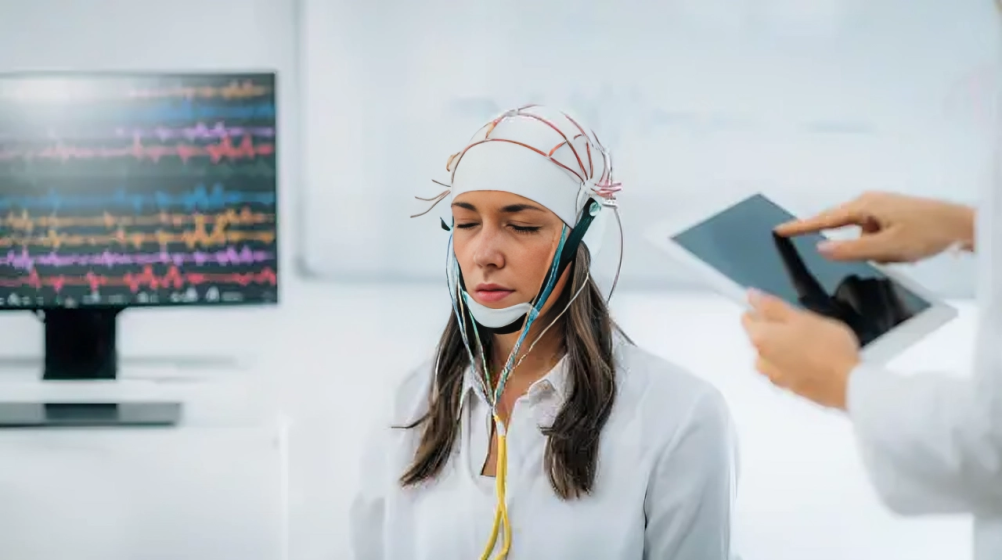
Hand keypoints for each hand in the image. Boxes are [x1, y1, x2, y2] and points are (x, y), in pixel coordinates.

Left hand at [741, 289, 860, 409]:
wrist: (849, 384)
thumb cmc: (826, 344)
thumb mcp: (801, 317)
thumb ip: (773, 306)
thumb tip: (750, 295)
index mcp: (760, 339)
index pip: (748, 318)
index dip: (763, 310)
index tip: (784, 310)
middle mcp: (760, 360)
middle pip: (760, 338)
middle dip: (775, 330)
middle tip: (803, 326)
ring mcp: (774, 378)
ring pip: (771, 356)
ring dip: (783, 349)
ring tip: (809, 344)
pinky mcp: (790, 390)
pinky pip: (784, 371)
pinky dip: (792, 364)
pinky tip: (812, 361)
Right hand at [775, 191, 974, 262]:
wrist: (962, 225)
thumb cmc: (927, 233)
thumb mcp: (886, 247)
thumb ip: (851, 250)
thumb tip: (820, 249)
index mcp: (864, 206)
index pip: (823, 219)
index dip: (800, 226)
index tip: (779, 230)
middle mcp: (868, 202)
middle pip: (840, 225)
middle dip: (845, 242)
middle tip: (854, 250)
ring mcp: (880, 207)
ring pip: (859, 233)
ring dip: (870, 248)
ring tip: (899, 254)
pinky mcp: (890, 214)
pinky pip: (872, 234)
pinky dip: (880, 246)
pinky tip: (901, 251)